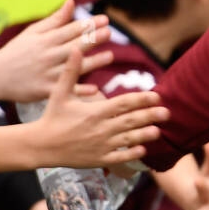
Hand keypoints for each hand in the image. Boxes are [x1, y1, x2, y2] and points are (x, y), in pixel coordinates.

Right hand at [0, 0, 114, 102]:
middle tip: (109, 32)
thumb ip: (54, 20)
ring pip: (74, 67)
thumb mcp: (32, 33)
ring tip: (110, 56)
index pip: (70, 30)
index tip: (104, 19)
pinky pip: (65, 90)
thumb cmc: (16, 52)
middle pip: (74, 46)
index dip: (88, 24)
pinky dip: (79, 90)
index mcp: (46, 40)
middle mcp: (48, 55)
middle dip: (92, 38)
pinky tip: (95, 89)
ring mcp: (48, 73)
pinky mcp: (46, 90)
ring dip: (93, 62)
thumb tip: (71, 2)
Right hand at [34, 48, 167, 167]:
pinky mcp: (98, 160)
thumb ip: (71, 72)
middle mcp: (100, 128)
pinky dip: (132, 154)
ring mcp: (100, 145)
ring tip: (159, 131)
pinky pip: (119, 158)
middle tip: (168, 112)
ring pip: (128, 140)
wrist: (40, 145)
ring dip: (145, 135)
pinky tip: (143, 150)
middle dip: (150, 116)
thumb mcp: (59, 93)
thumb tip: (76, 49)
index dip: (142, 99)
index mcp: (94, 111)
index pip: (123, 103)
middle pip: (130, 121)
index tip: (157, 96)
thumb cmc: (52, 117)